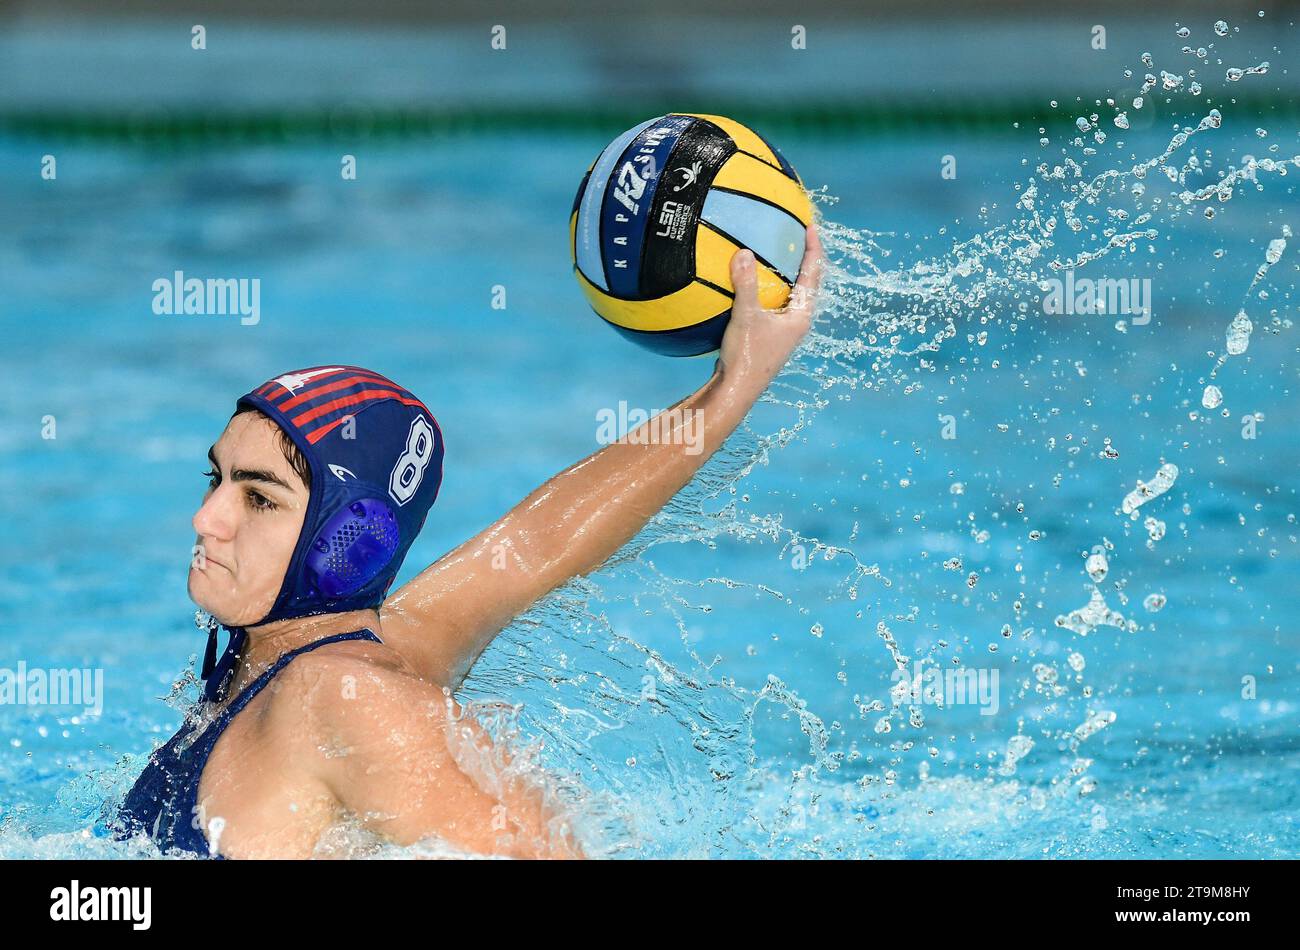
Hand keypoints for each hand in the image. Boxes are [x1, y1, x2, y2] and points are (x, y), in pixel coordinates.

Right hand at [716, 223, 823, 385]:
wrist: (735, 390)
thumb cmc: (747, 356)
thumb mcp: (746, 316)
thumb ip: (746, 285)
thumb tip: (744, 253)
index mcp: (800, 315)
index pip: (813, 275)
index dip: (813, 249)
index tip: (811, 227)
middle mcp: (796, 322)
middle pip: (805, 283)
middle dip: (803, 259)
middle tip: (796, 234)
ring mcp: (783, 330)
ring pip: (789, 294)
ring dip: (786, 274)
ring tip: (777, 252)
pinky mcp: (768, 335)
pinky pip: (772, 304)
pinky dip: (768, 288)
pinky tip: (751, 282)